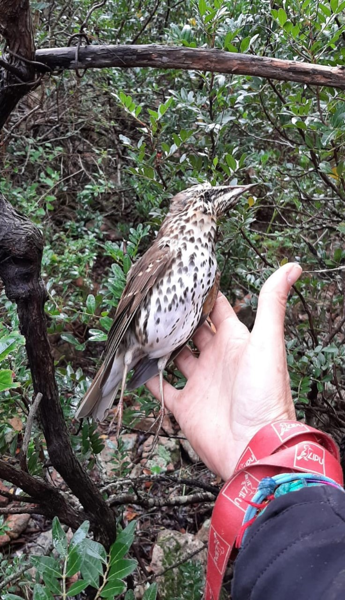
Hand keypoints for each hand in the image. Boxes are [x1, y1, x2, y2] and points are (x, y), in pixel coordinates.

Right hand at [146, 262, 301, 479]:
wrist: (252, 447)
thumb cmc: (264, 395)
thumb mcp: (267, 342)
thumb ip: (272, 303)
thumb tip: (292, 266)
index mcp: (235, 342)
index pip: (218, 310)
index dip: (204, 293)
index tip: (185, 274)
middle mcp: (216, 359)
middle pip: (192, 330)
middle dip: (176, 316)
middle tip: (155, 298)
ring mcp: (200, 382)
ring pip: (175, 356)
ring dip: (160, 344)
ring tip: (142, 327)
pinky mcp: (185, 405)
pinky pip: (163, 388)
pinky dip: (150, 378)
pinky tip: (137, 364)